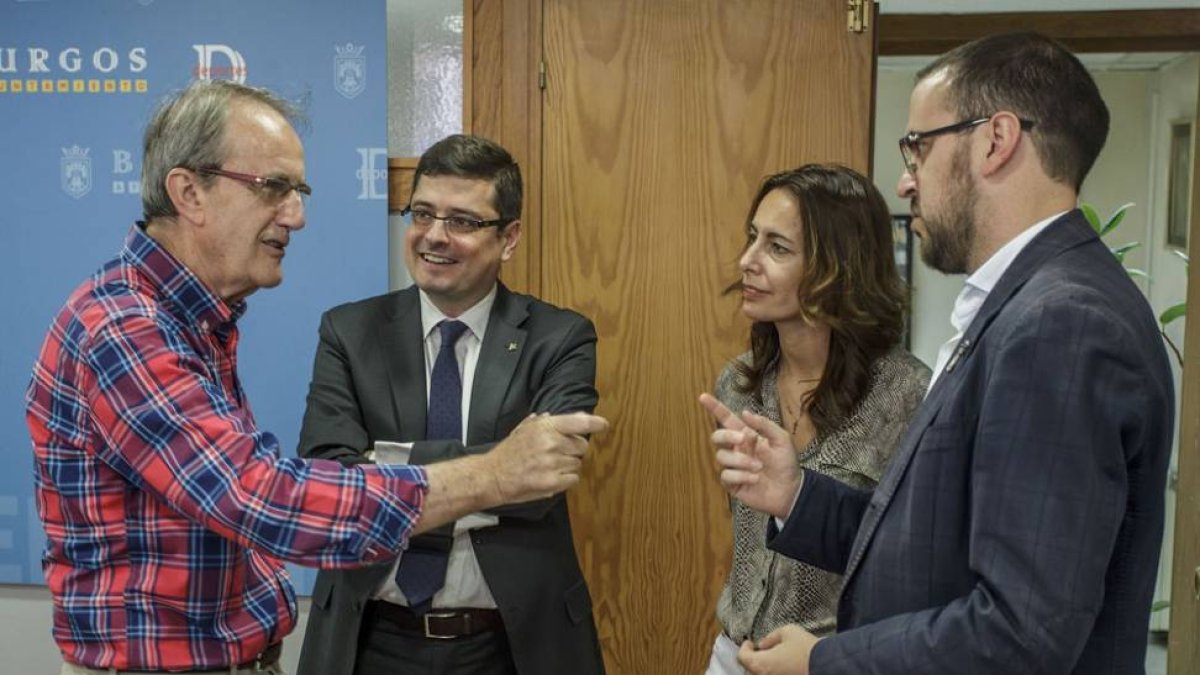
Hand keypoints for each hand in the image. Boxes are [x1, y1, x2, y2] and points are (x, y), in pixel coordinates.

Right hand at [487, 412, 608, 503]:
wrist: (493, 475)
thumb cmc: (509, 452)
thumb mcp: (524, 429)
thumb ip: (545, 422)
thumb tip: (565, 416)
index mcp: (546, 426)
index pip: (580, 422)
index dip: (596, 423)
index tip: (604, 425)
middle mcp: (551, 443)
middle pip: (582, 446)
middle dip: (574, 450)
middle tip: (557, 453)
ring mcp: (552, 463)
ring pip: (577, 464)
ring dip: (568, 466)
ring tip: (549, 466)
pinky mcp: (551, 482)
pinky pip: (573, 479)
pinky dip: (565, 480)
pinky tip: (551, 477)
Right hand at [700, 393, 801, 518]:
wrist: (790, 490)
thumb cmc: (786, 464)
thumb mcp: (782, 440)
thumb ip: (764, 425)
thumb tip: (744, 412)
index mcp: (747, 436)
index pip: (727, 419)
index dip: (715, 408)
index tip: (703, 396)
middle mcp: (737, 449)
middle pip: (717, 436)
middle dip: (727, 435)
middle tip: (744, 439)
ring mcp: (733, 466)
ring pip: (722, 456)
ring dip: (741, 460)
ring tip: (759, 468)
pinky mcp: (732, 483)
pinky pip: (726, 475)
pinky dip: (741, 475)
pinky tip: (755, 479)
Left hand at [738, 624, 818, 674]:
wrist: (827, 665)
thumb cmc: (806, 649)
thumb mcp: (787, 632)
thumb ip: (771, 637)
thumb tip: (763, 644)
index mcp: (760, 664)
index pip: (742, 657)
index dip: (744, 648)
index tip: (750, 643)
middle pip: (750, 670)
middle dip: (753, 660)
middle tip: (759, 651)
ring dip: (762, 668)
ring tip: (772, 659)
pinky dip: (773, 672)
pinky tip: (782, 667)